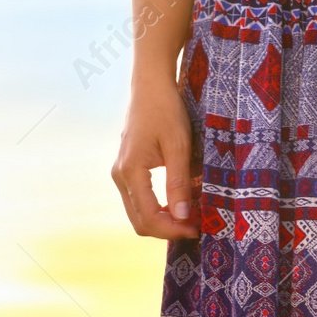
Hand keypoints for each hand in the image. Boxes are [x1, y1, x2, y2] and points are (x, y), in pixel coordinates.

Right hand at [111, 72, 199, 239]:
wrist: (150, 86)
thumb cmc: (166, 110)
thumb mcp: (178, 145)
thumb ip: (178, 182)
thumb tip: (181, 217)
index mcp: (131, 171)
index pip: (148, 216)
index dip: (172, 230)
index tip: (196, 229)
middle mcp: (120, 176)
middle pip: (139, 222)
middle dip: (167, 230)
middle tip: (194, 227)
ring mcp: (120, 174)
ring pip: (138, 214)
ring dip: (162, 221)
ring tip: (188, 216)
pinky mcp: (127, 170)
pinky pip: (139, 201)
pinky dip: (157, 209)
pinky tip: (177, 204)